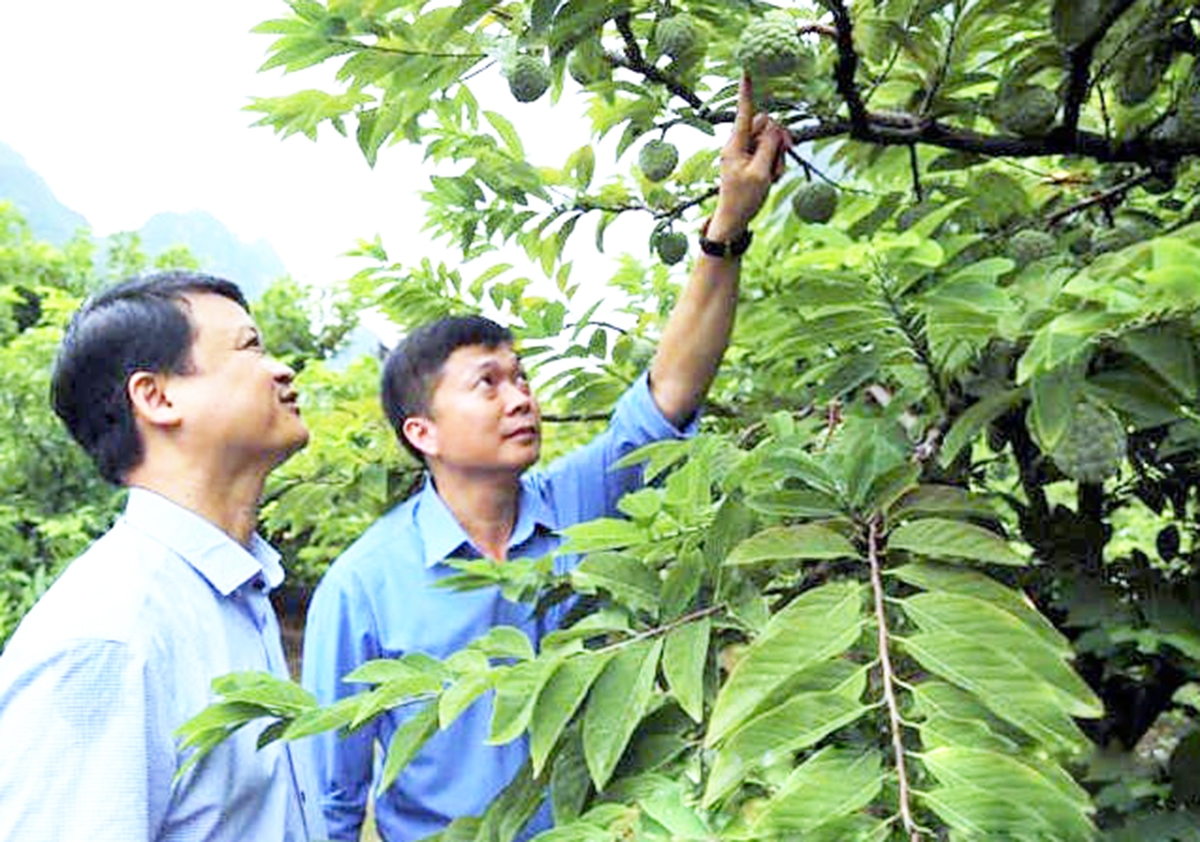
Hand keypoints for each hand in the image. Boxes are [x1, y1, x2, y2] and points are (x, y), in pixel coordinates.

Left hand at [707, 73, 790, 241]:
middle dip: (778, 139)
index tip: (747, 69)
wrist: (734, 220)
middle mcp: (739, 145)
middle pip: (765, 125)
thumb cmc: (743, 199)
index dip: (747, 92)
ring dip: (778, 156)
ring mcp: (745, 153)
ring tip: (773, 176)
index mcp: (735, 144)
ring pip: (770, 140)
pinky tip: (772, 179)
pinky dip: (775, 164)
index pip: (744, 112)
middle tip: (783, 157)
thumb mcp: (760, 173)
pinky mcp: (751, 162)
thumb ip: (769, 146)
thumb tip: (775, 127)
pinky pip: (769, 154)